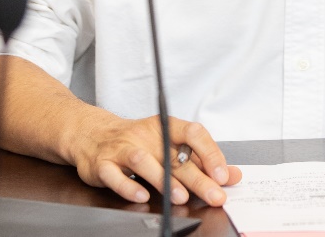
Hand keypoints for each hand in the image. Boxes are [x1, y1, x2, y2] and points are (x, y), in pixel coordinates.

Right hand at [71, 114, 242, 205]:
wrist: (92, 135)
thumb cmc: (137, 142)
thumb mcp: (169, 145)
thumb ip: (200, 161)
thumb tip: (233, 176)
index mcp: (164, 127)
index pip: (192, 133)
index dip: (210, 152)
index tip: (223, 174)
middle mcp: (145, 136)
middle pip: (174, 155)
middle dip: (197, 177)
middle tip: (214, 194)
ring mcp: (122, 148)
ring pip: (143, 161)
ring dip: (163, 180)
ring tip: (180, 197)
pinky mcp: (103, 164)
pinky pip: (114, 175)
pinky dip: (128, 186)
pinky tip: (141, 196)